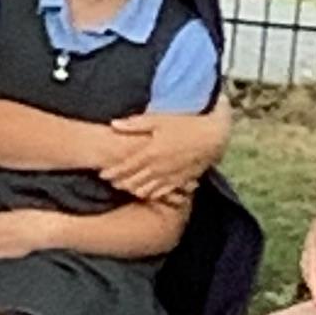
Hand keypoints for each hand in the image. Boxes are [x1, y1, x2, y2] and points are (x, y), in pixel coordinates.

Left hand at [94, 108, 219, 203]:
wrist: (213, 136)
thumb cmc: (186, 124)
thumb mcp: (159, 120)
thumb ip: (135, 124)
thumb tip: (114, 124)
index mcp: (150, 153)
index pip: (125, 167)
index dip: (112, 172)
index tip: (102, 174)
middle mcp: (158, 168)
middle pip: (133, 181)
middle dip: (120, 183)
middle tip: (110, 183)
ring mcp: (169, 177)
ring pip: (146, 189)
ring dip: (133, 190)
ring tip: (125, 189)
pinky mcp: (180, 181)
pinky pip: (162, 192)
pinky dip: (151, 194)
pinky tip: (146, 193)